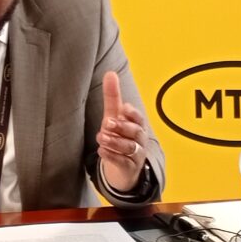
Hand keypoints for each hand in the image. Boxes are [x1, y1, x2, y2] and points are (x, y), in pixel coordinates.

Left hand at [96, 71, 147, 192]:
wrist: (122, 167)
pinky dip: (112, 157)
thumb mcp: (114, 116)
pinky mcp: (129, 168)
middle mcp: (139, 140)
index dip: (132, 114)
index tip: (123, 108)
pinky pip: (123, 163)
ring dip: (115, 142)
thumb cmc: (119, 136)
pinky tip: (101, 151)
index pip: (139, 118)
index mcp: (137, 125)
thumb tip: (110, 73)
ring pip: (129, 148)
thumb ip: (112, 96)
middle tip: (107, 123)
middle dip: (122, 127)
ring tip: (101, 138)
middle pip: (136, 132)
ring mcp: (136, 155)